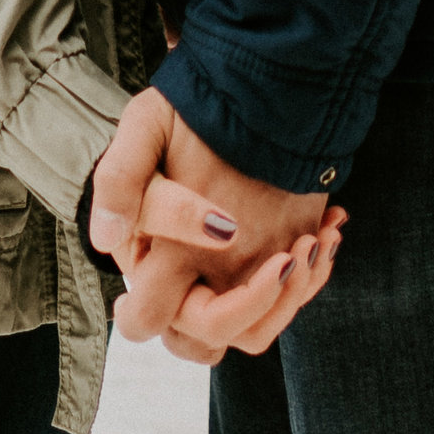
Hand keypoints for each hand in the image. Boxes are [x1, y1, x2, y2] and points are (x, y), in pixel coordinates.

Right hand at [89, 87, 345, 360]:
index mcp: (147, 258)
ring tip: (313, 242)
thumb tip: (106, 239)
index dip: (183, 288)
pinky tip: (327, 230)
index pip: (150, 310)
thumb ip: (121, 177)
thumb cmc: (186, 113)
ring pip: (255, 333)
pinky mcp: (266, 270)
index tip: (228, 225)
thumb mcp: (148, 126)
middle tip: (289, 256)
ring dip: (291, 296)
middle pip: (210, 335)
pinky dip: (312, 275)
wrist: (248, 97)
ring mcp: (228, 280)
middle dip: (256, 303)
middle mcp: (184, 282)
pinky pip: (288, 303)